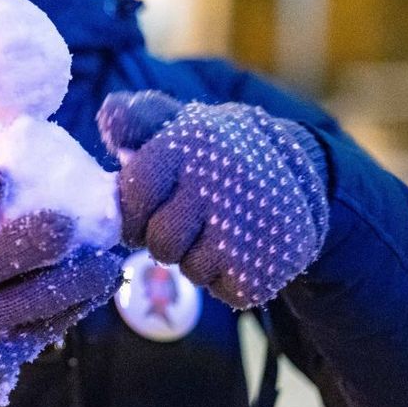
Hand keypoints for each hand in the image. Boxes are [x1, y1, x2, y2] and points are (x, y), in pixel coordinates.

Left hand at [96, 91, 328, 308]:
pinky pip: (223, 289)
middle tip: (187, 222)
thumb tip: (107, 117)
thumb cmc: (218, 152)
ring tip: (220, 230)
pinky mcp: (266, 267)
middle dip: (166, 238)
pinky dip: (228, 278)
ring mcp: (245, 227)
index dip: (135, 211)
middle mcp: (217, 183)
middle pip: (160, 242)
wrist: (300, 173)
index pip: (135, 194)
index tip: (148, 208)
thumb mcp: (181, 123)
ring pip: (191, 270)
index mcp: (188, 144)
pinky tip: (244, 248)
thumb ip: (138, 119)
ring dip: (198, 259)